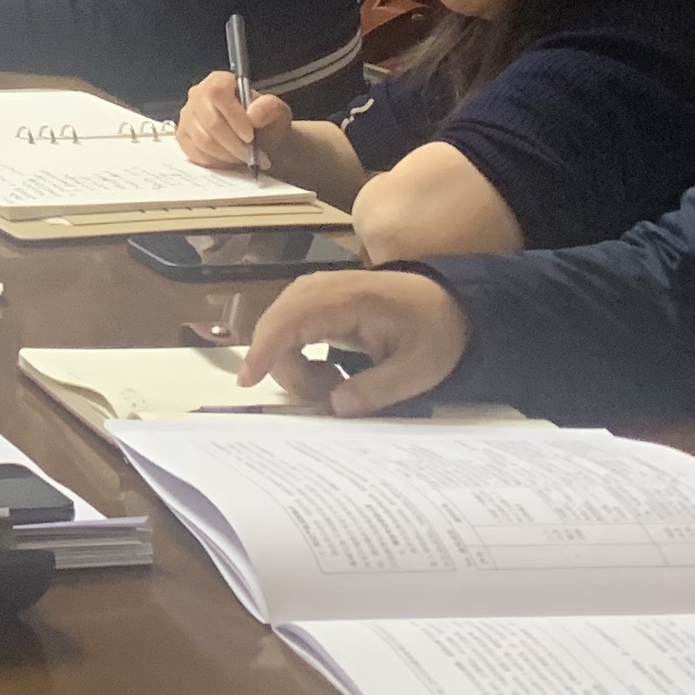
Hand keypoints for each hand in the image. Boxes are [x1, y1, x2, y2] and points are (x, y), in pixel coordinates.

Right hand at [176, 70, 289, 171]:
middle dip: (234, 144)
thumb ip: (269, 108)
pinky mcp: (182, 136)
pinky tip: (229, 161)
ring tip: (244, 159)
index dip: (233, 116)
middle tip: (252, 156)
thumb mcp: (277, 112)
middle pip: (210, 121)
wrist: (259, 142)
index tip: (251, 136)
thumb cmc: (266, 123)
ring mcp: (186, 116)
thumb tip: (253, 116)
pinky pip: (195, 153)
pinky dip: (215, 162)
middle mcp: (197, 95)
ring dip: (227, 155)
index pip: (217, 92)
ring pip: (203, 140)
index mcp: (219, 81)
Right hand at [239, 271, 470, 414]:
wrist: (446, 303)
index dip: (266, 349)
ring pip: (277, 326)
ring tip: (331, 383)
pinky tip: (325, 372)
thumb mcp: (420, 368)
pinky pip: (288, 327)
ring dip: (291, 363)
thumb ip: (378, 389)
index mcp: (351, 299)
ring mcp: (319, 291)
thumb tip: (335, 407)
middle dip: (282, 366)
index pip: (293, 319)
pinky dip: (294, 354)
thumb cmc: (435, 332)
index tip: (248, 380)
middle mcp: (325, 288)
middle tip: (321, 396)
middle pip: (276, 323)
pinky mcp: (318, 301)